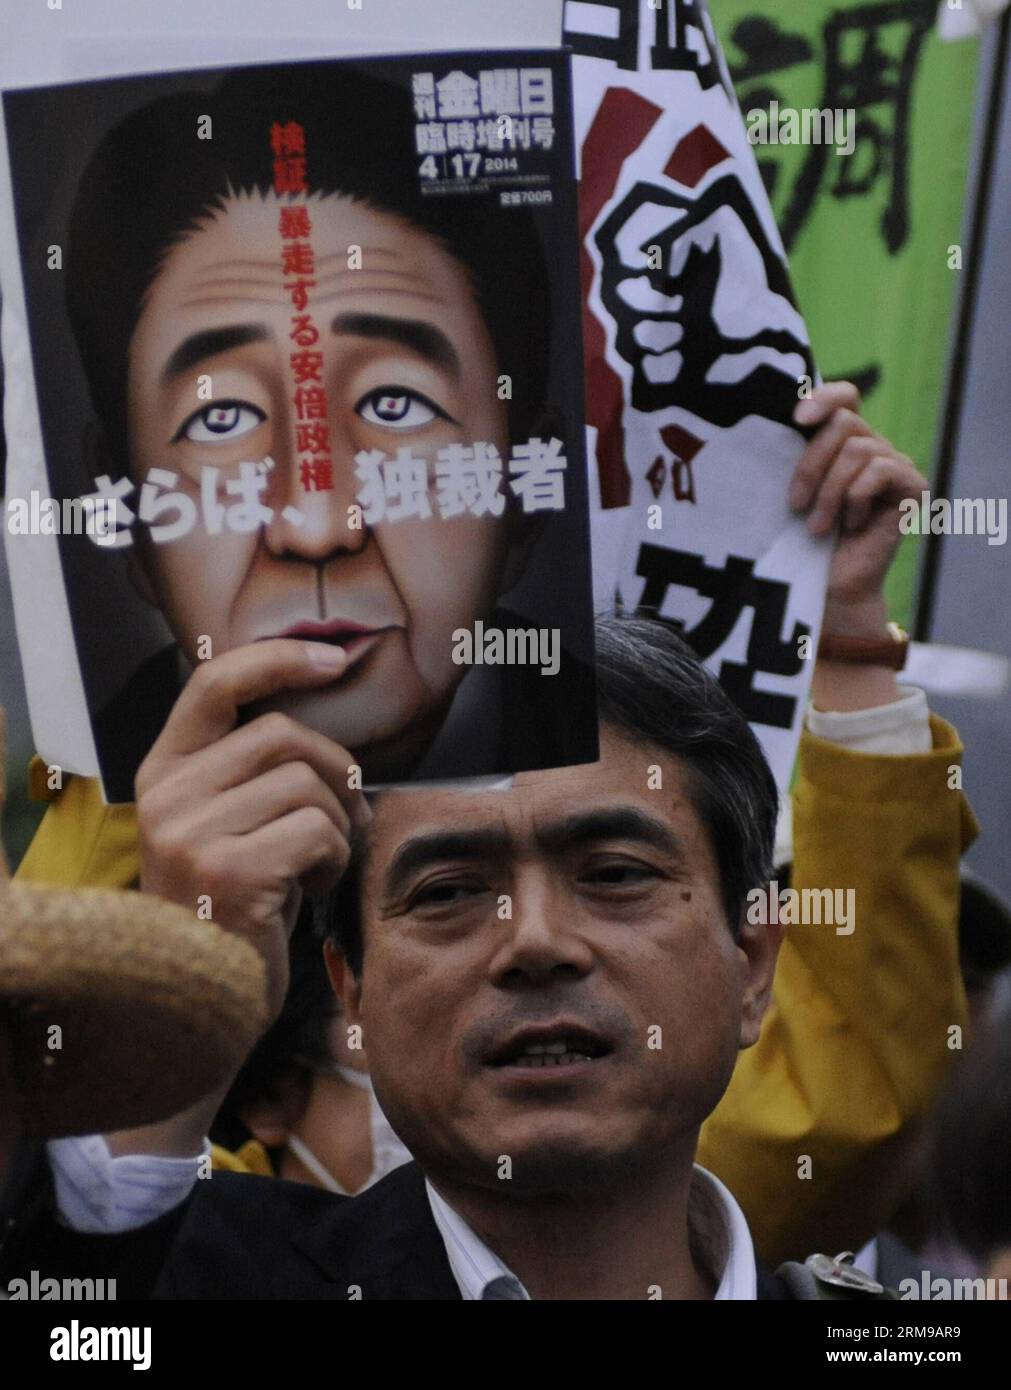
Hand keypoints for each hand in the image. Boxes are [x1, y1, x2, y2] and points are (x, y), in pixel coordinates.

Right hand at [134, 640, 371, 1022]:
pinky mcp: (228, 870)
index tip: (333, 658)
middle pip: (283, 735)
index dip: (278, 659)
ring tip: (318, 866)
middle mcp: (166, 796)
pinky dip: (335, 859)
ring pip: (307, 786)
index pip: (215, 682)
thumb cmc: (232, 913)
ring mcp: (190, 832)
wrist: (202, 1006)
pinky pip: (318, 831)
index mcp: (162, 774)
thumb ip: (249, 775)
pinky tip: (312, 890)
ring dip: (337, 826)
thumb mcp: (225, 830)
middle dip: (336, 772)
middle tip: (349, 818)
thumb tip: (329, 735)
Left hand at [791, 381, 922, 639]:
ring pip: (857, 450)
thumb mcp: (787, 490)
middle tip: (794, 505)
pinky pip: (880, 470)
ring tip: (817, 527)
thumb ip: (789, 453)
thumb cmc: (799, 542)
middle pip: (844, 422)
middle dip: (811, 464)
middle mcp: (871, 447)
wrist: (827, 588)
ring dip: (829, 491)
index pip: (845, 396)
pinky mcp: (912, 487)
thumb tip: (775, 418)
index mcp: (841, 442)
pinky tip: (851, 525)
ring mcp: (895, 465)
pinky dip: (856, 498)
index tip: (796, 419)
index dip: (824, 396)